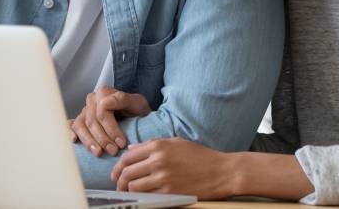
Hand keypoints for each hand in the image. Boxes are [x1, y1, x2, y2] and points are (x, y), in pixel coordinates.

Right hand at [69, 86, 150, 156]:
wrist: (135, 118)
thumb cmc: (137, 111)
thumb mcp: (138, 103)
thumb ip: (124, 99)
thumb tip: (105, 103)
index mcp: (104, 93)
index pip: (102, 111)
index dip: (112, 129)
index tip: (122, 143)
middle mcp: (92, 100)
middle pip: (92, 121)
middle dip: (102, 138)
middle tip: (113, 151)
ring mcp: (84, 111)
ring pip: (80, 126)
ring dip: (89, 141)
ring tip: (99, 153)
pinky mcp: (80, 121)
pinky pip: (71, 127)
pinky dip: (70, 133)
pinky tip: (75, 141)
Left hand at [110, 137, 237, 199]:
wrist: (222, 171)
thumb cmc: (200, 156)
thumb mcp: (176, 142)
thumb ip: (152, 144)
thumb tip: (131, 149)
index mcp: (158, 146)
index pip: (127, 156)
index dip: (117, 167)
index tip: (116, 174)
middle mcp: (157, 160)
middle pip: (126, 172)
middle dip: (118, 181)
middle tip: (118, 186)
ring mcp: (163, 176)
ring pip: (133, 185)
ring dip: (128, 191)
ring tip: (128, 193)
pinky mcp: (170, 191)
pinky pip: (147, 195)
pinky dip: (141, 197)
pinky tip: (142, 197)